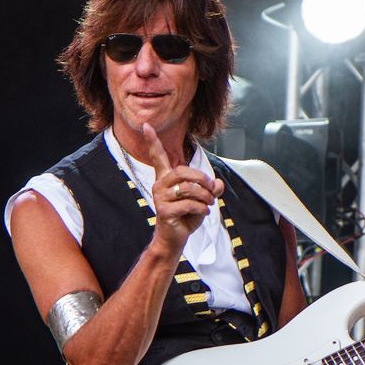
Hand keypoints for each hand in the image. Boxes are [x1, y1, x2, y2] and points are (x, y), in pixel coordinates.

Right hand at [143, 123, 224, 252]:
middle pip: (183, 171)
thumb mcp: (202, 200)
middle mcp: (160, 185)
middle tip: (212, 190)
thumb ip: (210, 189)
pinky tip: (204, 212)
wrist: (175, 239)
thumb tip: (218, 184)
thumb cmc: (186, 217)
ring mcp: (160, 198)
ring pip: (189, 189)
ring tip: (209, 203)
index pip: (157, 156)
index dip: (152, 141)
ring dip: (205, 197)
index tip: (146, 125)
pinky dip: (202, 208)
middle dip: (203, 179)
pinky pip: (189, 204)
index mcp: (165, 179)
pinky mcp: (164, 211)